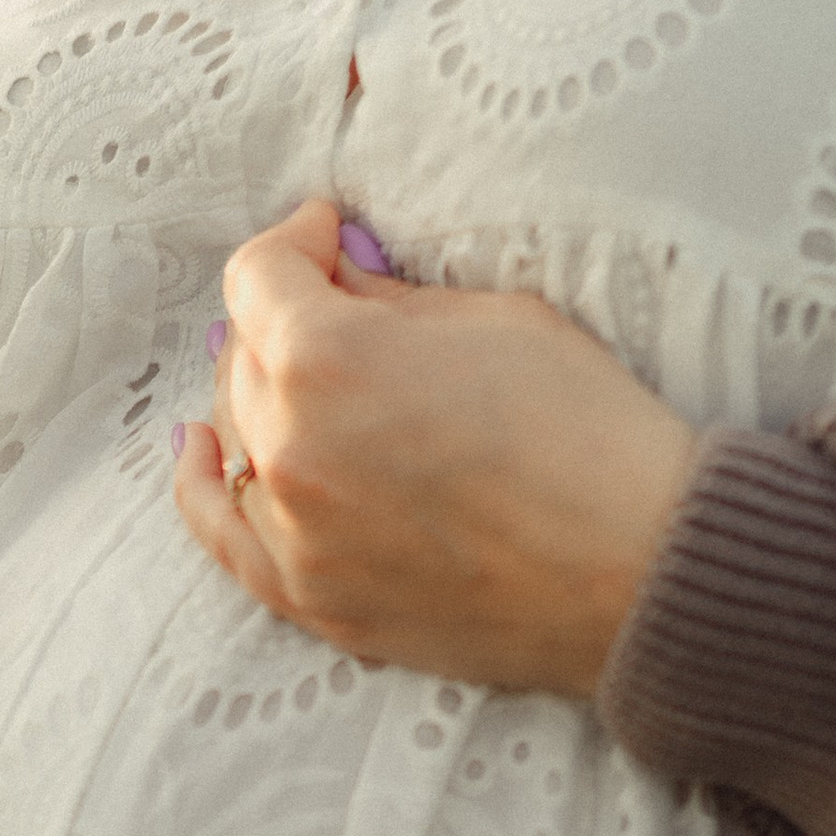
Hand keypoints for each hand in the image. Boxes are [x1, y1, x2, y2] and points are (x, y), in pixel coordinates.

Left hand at [172, 198, 699, 696]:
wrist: (634, 571)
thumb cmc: (586, 431)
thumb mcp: (496, 317)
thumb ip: (389, 299)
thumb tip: (334, 280)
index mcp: (326, 361)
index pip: (259, 275)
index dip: (298, 241)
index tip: (330, 237)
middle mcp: (287, 450)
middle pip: (244, 357)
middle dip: (287, 319)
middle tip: (343, 306)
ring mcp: (291, 535)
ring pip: (237, 439)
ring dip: (267, 397)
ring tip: (305, 375)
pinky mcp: (311, 599)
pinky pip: (224, 535)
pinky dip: (206, 486)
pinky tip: (201, 451)